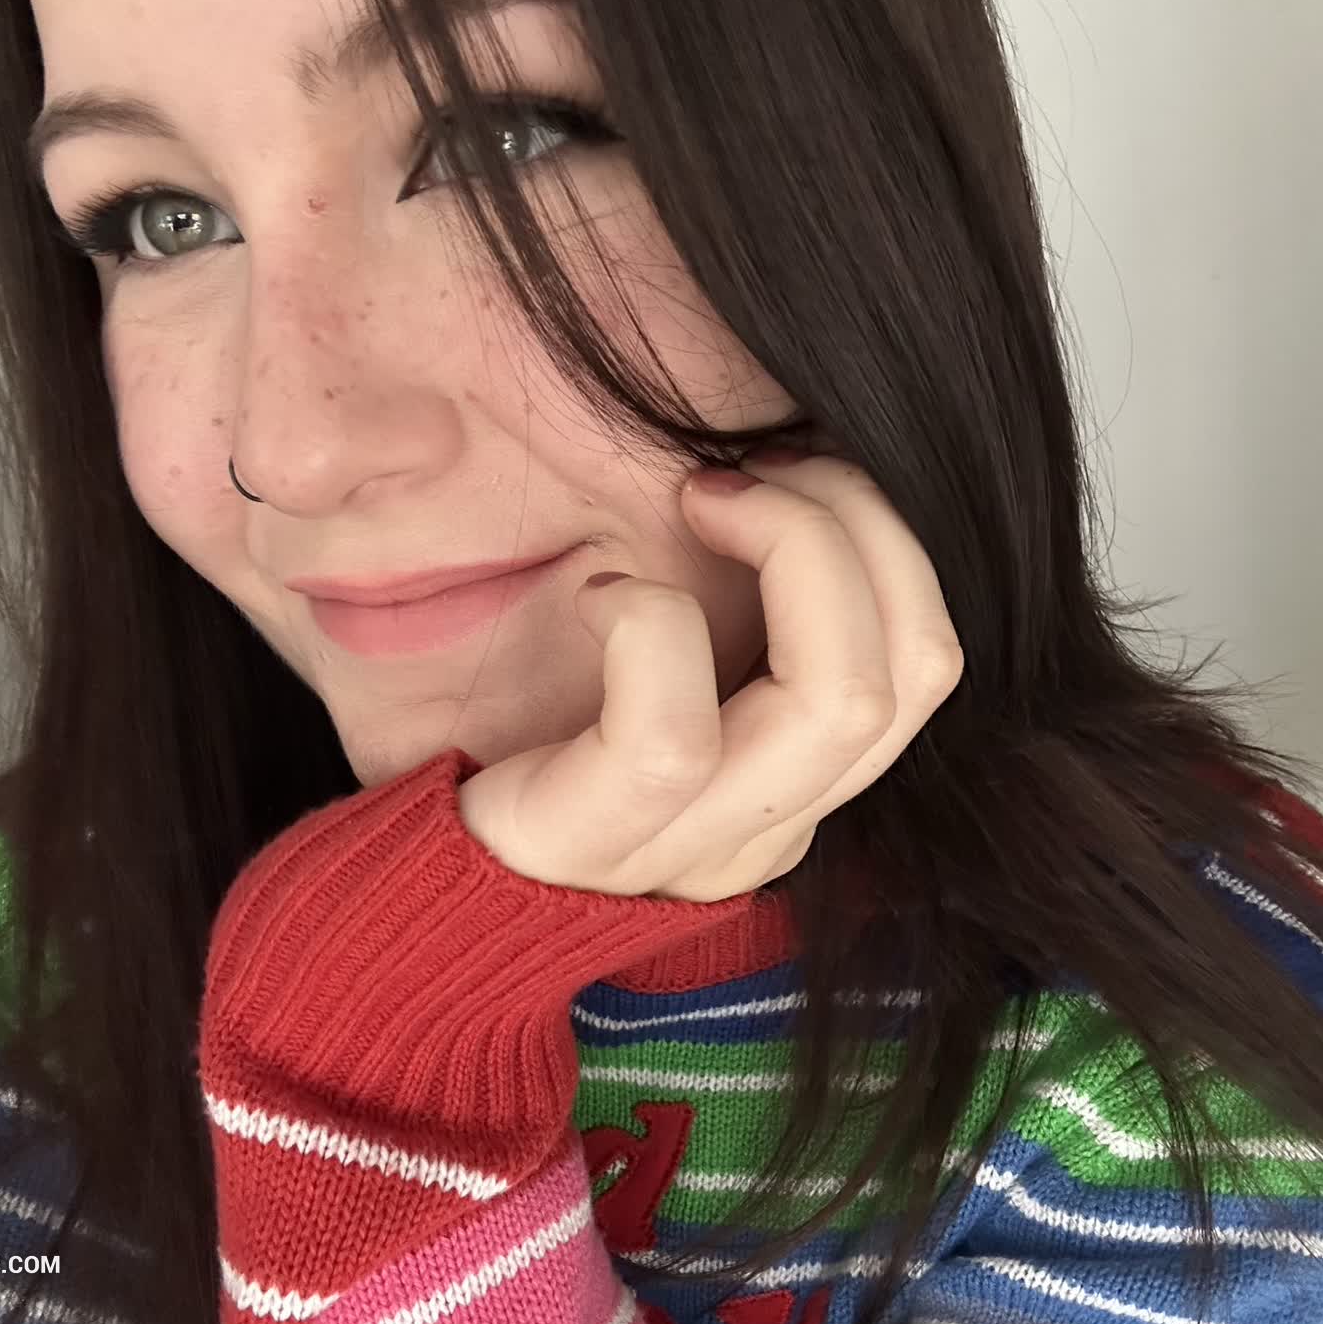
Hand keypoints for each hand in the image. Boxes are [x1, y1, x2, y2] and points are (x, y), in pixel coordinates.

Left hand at [455, 448, 964, 902]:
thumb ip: (742, 605)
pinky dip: (649, 622)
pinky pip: (671, 735)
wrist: (392, 874)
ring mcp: (688, 852)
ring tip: (697, 498)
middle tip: (744, 471)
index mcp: (800, 778)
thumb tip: (797, 449)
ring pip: (837, 700)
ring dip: (792, 547)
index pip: (930, 658)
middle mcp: (770, 826)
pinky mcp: (589, 847)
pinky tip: (593, 590)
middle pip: (919, 667)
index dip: (887, 534)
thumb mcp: (661, 659)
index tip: (784, 467)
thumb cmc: (519, 725)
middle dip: (856, 519)